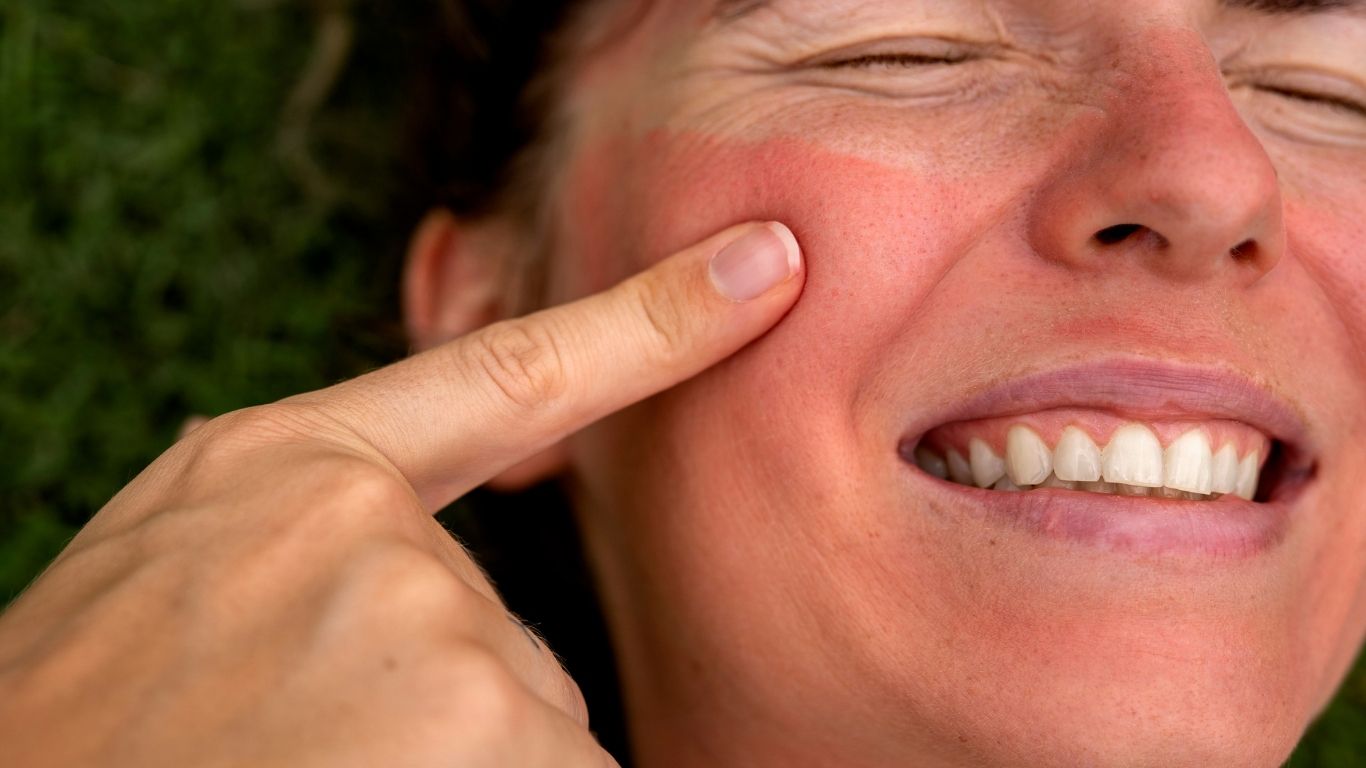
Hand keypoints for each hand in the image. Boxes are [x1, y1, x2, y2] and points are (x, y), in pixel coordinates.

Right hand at [0, 222, 802, 767]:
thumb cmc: (87, 719)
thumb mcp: (185, 575)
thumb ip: (321, 543)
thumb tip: (442, 608)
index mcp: (291, 470)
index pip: (512, 374)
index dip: (650, 323)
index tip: (764, 271)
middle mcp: (375, 534)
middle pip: (503, 645)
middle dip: (443, 721)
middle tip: (307, 746)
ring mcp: (437, 637)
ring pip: (524, 733)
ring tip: (304, 763)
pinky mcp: (485, 736)